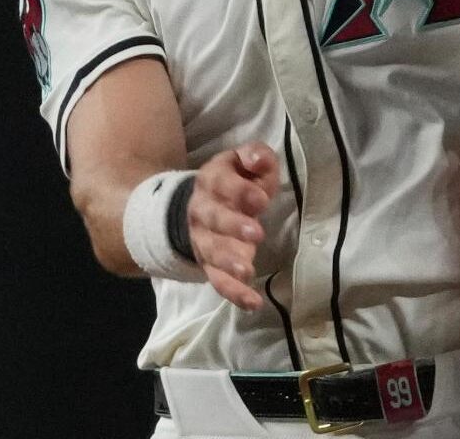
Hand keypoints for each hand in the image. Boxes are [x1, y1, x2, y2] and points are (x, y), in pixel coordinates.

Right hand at [187, 143, 280, 311]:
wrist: (199, 205)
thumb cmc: (235, 181)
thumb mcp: (244, 162)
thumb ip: (254, 157)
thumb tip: (256, 159)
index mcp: (211, 181)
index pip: (221, 183)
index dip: (239, 191)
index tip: (261, 199)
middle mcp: (202, 212)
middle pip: (213, 219)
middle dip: (233, 226)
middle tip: (257, 233)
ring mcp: (204, 241)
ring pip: (211, 252)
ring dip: (228, 262)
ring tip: (247, 270)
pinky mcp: (211, 265)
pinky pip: (218, 281)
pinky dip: (234, 293)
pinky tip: (253, 302)